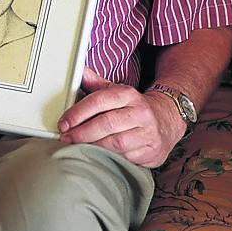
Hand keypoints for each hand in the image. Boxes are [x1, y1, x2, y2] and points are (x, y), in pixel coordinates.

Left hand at [57, 67, 186, 167]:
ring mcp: (148, 134)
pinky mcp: (152, 152)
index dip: (78, 113)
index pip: (99, 101)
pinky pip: (126, 158)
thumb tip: (81, 72)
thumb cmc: (134, 107)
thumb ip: (97, 84)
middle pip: (106, 124)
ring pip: (116, 143)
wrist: (168, 119)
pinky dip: (110, 157)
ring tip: (78, 147)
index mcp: (128, 95)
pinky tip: (98, 155)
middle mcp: (140, 113)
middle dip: (82, 133)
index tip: (64, 123)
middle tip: (66, 138)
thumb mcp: (117, 92)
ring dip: (94, 147)